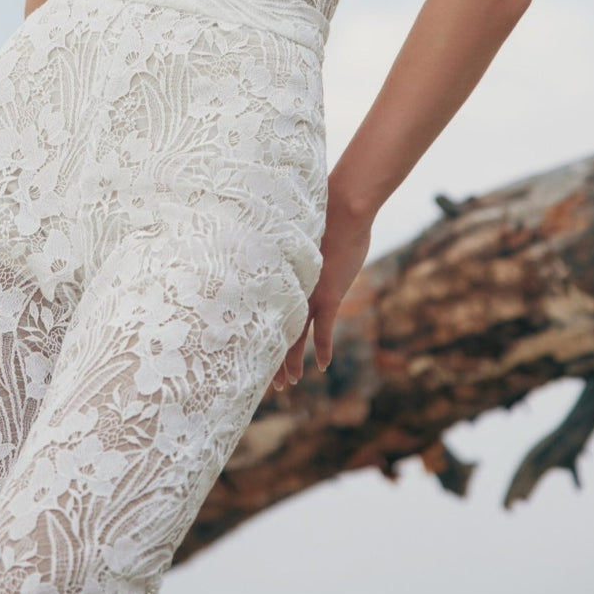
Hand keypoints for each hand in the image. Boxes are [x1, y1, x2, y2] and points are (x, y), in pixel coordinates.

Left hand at [268, 210, 372, 392]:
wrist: (342, 211)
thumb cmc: (323, 213)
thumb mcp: (299, 232)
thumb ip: (290, 244)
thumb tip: (280, 237)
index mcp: (281, 275)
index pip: (266, 311)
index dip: (260, 333)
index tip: (251, 350)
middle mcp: (291, 289)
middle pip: (276, 330)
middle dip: (271, 358)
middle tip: (268, 381)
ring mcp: (309, 294)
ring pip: (295, 336)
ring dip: (291, 361)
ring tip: (288, 383)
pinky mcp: (329, 296)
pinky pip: (324, 330)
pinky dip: (323, 348)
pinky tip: (322, 367)